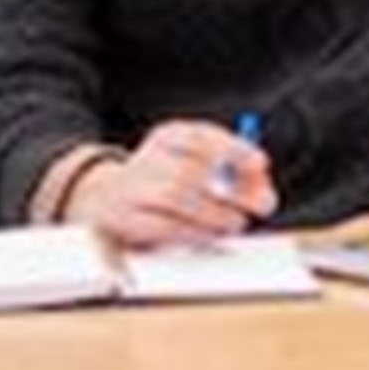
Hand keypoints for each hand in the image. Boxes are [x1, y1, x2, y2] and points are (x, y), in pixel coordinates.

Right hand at [76, 120, 276, 247]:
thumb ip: (230, 170)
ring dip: (214, 212)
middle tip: (261, 203)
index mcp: (168, 137)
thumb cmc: (162, 180)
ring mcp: (134, 188)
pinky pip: (162, 224)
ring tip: (237, 221)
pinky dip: (192, 230)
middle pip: (193, 168)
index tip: (261, 163)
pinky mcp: (127, 218)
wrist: (106, 198)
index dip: (234, 149)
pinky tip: (210, 233)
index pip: (202, 136)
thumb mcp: (193, 163)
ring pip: (176, 196)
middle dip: (233, 189)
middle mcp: (149, 157)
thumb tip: (262, 183)